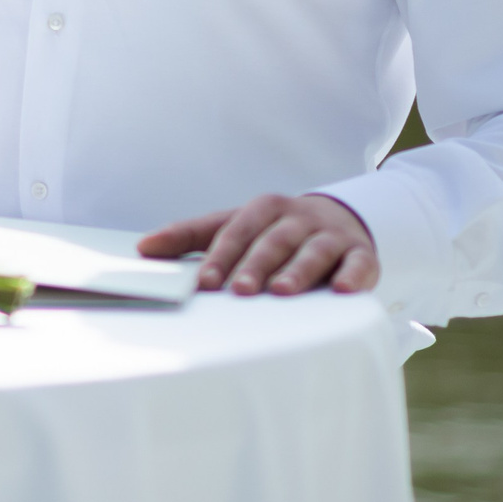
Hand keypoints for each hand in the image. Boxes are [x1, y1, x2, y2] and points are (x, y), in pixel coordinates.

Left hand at [137, 193, 378, 295]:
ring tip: (281, 292)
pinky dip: (353, 275)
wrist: (336, 221)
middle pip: (273, 241)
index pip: (236, 231)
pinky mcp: (360, 253)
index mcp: (262, 209)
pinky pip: (359, 263)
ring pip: (313, 251)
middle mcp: (297, 218)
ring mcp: (330, 234)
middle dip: (255, 265)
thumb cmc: (273, 231)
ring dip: (298, 271)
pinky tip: (342, 290)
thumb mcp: (234, 226)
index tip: (204, 282)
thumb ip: (190, 236)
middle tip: (239, 291)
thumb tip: (142, 248)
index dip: (220, 257)